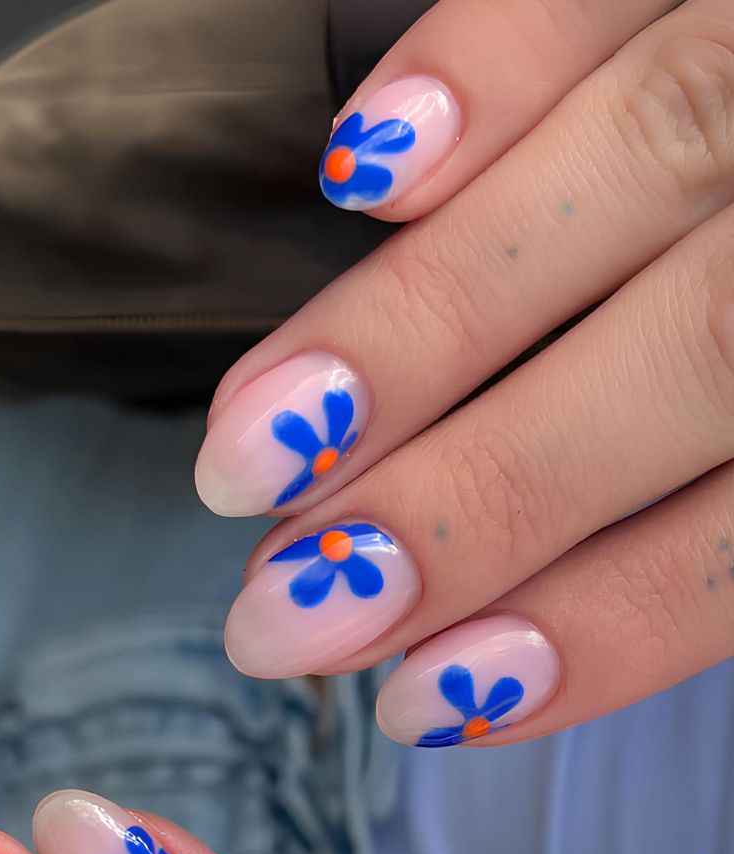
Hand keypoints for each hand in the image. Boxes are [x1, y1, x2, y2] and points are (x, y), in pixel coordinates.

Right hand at [195, 0, 733, 748]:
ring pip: (648, 164)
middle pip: (700, 352)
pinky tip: (360, 172)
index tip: (433, 694)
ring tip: (259, 437)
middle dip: (473, 497)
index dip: (604, 618)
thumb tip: (520, 618)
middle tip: (289, 601)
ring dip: (422, 323)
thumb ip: (719, 519)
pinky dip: (489, 67)